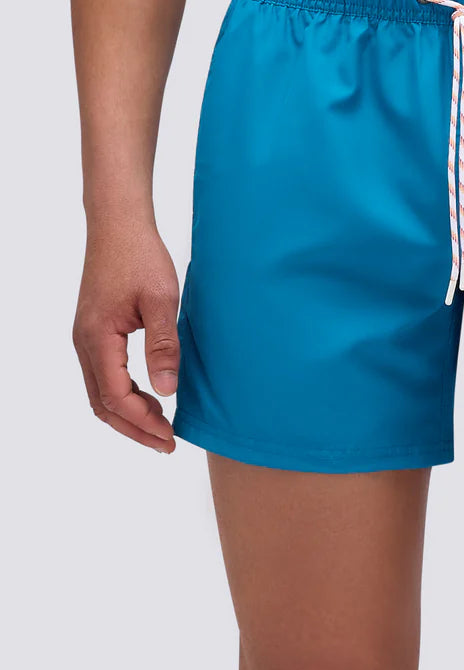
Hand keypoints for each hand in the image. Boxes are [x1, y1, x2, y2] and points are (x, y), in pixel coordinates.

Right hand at [73, 224, 179, 452]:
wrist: (119, 225)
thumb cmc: (141, 256)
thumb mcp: (161, 300)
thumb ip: (163, 346)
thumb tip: (167, 391)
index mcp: (97, 338)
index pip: (117, 397)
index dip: (144, 421)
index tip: (171, 435)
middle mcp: (84, 343)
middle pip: (103, 404)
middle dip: (134, 429)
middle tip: (167, 444)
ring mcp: (86, 338)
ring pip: (100, 393)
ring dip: (128, 414)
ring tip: (161, 426)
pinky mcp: (94, 332)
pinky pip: (103, 376)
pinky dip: (124, 395)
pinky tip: (150, 397)